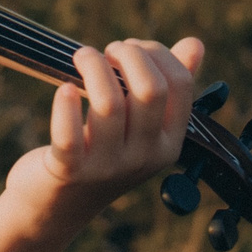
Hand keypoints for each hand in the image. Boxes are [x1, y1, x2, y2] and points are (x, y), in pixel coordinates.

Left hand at [3, 37, 205, 221]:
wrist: (56, 207)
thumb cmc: (99, 152)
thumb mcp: (138, 126)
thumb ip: (167, 88)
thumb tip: (195, 44)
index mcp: (169, 143)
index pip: (180, 84)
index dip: (155, 53)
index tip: (130, 47)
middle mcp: (145, 157)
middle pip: (151, 89)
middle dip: (128, 55)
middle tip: (106, 52)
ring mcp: (108, 166)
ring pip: (110, 103)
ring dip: (94, 66)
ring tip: (82, 57)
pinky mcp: (70, 171)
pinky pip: (70, 133)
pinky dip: (65, 105)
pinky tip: (63, 89)